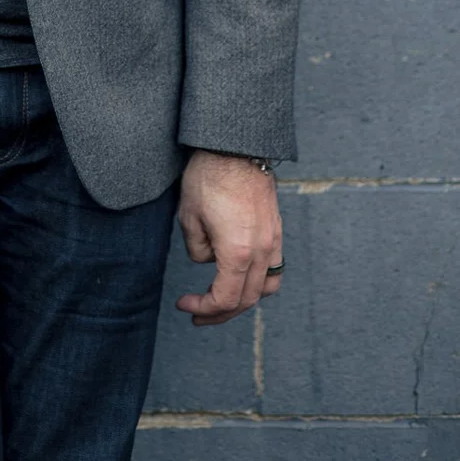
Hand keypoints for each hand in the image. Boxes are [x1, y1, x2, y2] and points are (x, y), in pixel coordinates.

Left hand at [175, 150, 282, 326]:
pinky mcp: (276, 230)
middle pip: (246, 300)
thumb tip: (208, 260)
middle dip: (219, 312)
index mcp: (238, 253)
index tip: (184, 303)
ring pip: (266, 288)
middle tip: (197, 314)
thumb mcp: (189, 217)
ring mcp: (273, 241)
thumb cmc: (209, 177)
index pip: (224, 299)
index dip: (203, 308)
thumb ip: (197, 249)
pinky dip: (258, 281)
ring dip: (242, 300)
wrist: (236, 146)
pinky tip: (241, 277)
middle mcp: (262, 252)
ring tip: (220, 302)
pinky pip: (274, 268)